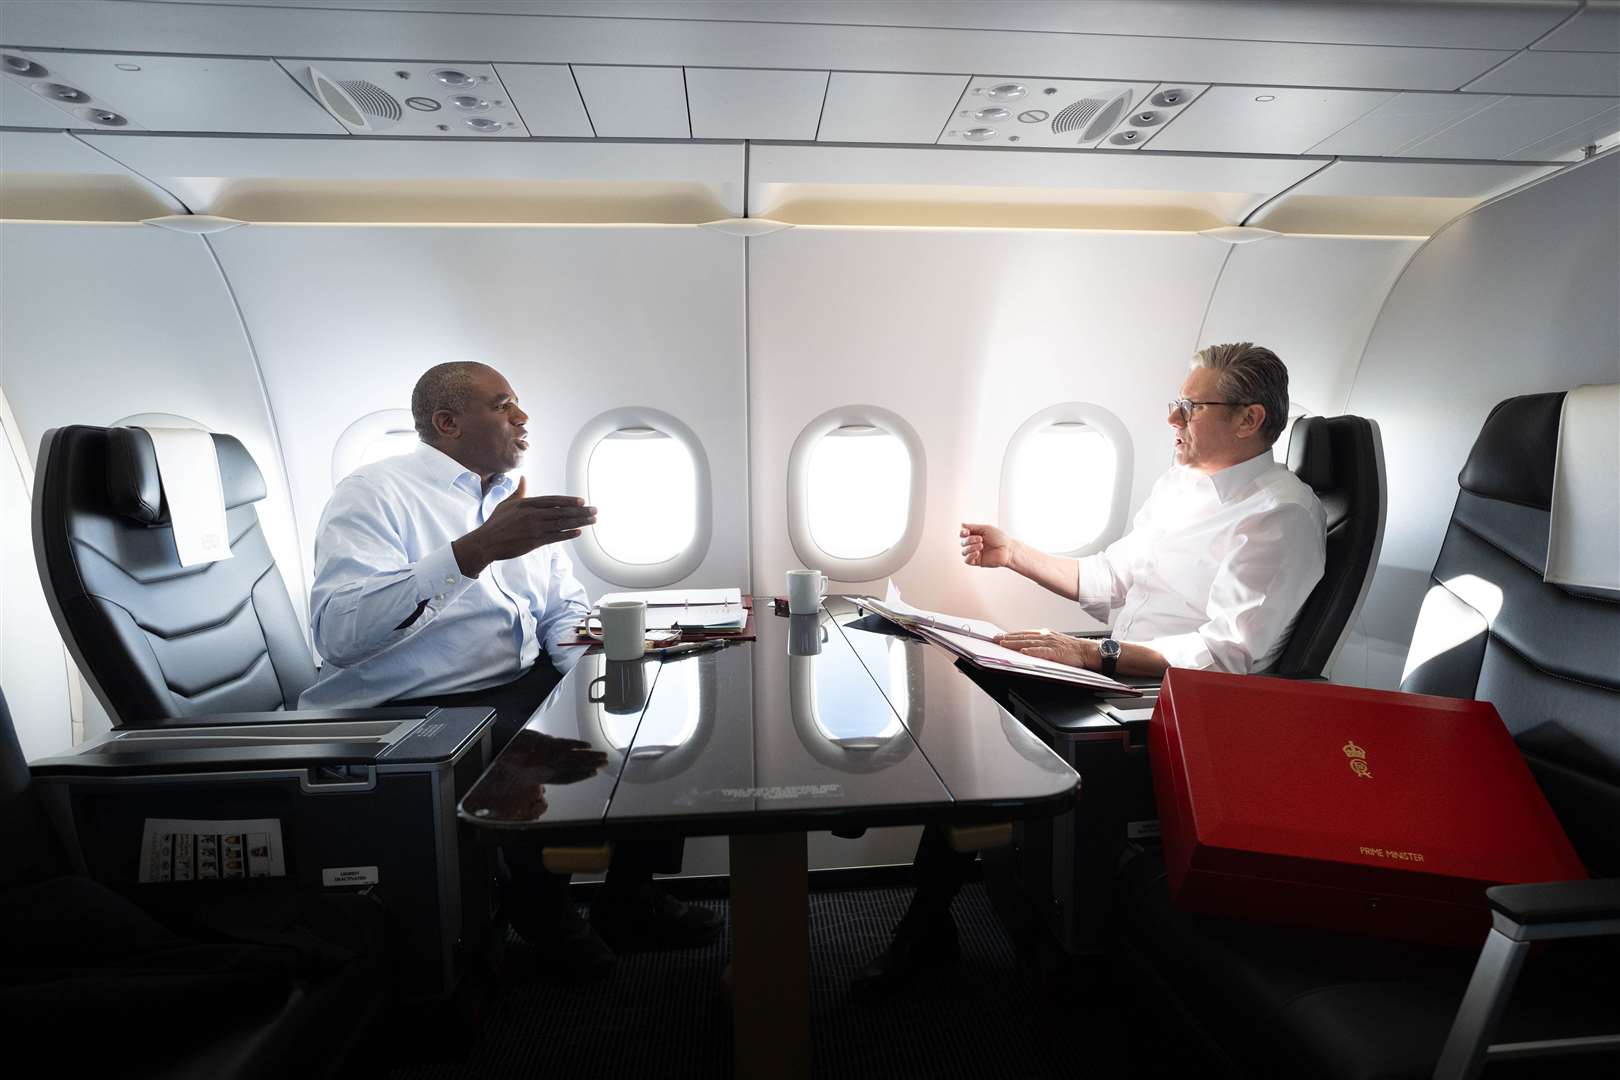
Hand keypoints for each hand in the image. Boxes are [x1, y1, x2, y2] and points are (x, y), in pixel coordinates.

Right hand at [453, 477, 596, 575]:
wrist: (486, 542)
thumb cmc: (496, 523)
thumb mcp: (507, 503)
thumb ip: (519, 492)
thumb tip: (524, 478)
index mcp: (527, 504)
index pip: (553, 500)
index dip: (569, 501)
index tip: (582, 501)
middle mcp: (532, 514)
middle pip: (562, 511)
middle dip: (580, 511)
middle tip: (595, 510)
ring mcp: (534, 528)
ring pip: (562, 523)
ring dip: (579, 521)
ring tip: (592, 520)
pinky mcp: (534, 542)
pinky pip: (555, 537)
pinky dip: (568, 534)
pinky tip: (579, 532)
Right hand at [960, 522, 1016, 568]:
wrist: (1008, 550)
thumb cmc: (1000, 538)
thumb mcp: (986, 529)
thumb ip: (973, 527)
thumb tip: (961, 524)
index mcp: (976, 535)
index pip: (963, 534)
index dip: (962, 533)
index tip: (966, 532)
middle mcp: (974, 544)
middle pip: (963, 542)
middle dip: (969, 540)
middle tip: (980, 539)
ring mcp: (976, 553)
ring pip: (964, 552)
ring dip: (970, 547)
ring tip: (981, 546)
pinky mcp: (977, 561)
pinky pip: (967, 560)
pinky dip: (970, 556)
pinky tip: (977, 553)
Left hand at [994, 629, 1098, 669]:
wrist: (1087, 651)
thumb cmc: (1072, 649)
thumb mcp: (1054, 641)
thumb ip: (1041, 643)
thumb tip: (1027, 646)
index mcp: (1045, 634)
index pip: (1024, 633)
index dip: (1011, 635)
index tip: (999, 636)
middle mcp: (1046, 637)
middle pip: (1023, 637)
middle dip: (1008, 638)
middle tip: (995, 639)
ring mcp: (1051, 644)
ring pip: (1029, 642)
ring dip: (1015, 643)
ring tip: (1003, 644)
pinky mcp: (1057, 652)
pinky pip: (1043, 651)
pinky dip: (1033, 651)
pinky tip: (1024, 651)